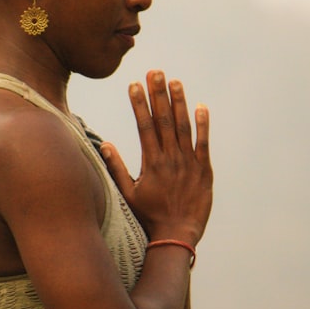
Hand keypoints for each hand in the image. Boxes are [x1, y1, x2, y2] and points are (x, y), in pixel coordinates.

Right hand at [101, 70, 212, 244]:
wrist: (176, 236)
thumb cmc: (149, 217)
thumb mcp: (127, 194)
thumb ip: (116, 168)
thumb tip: (105, 143)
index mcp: (151, 163)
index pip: (144, 126)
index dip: (139, 103)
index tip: (135, 84)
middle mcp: (170, 159)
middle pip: (163, 120)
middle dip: (158, 94)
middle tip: (155, 72)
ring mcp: (189, 163)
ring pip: (183, 127)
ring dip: (179, 103)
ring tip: (175, 82)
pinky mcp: (204, 170)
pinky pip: (204, 143)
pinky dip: (203, 125)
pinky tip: (201, 107)